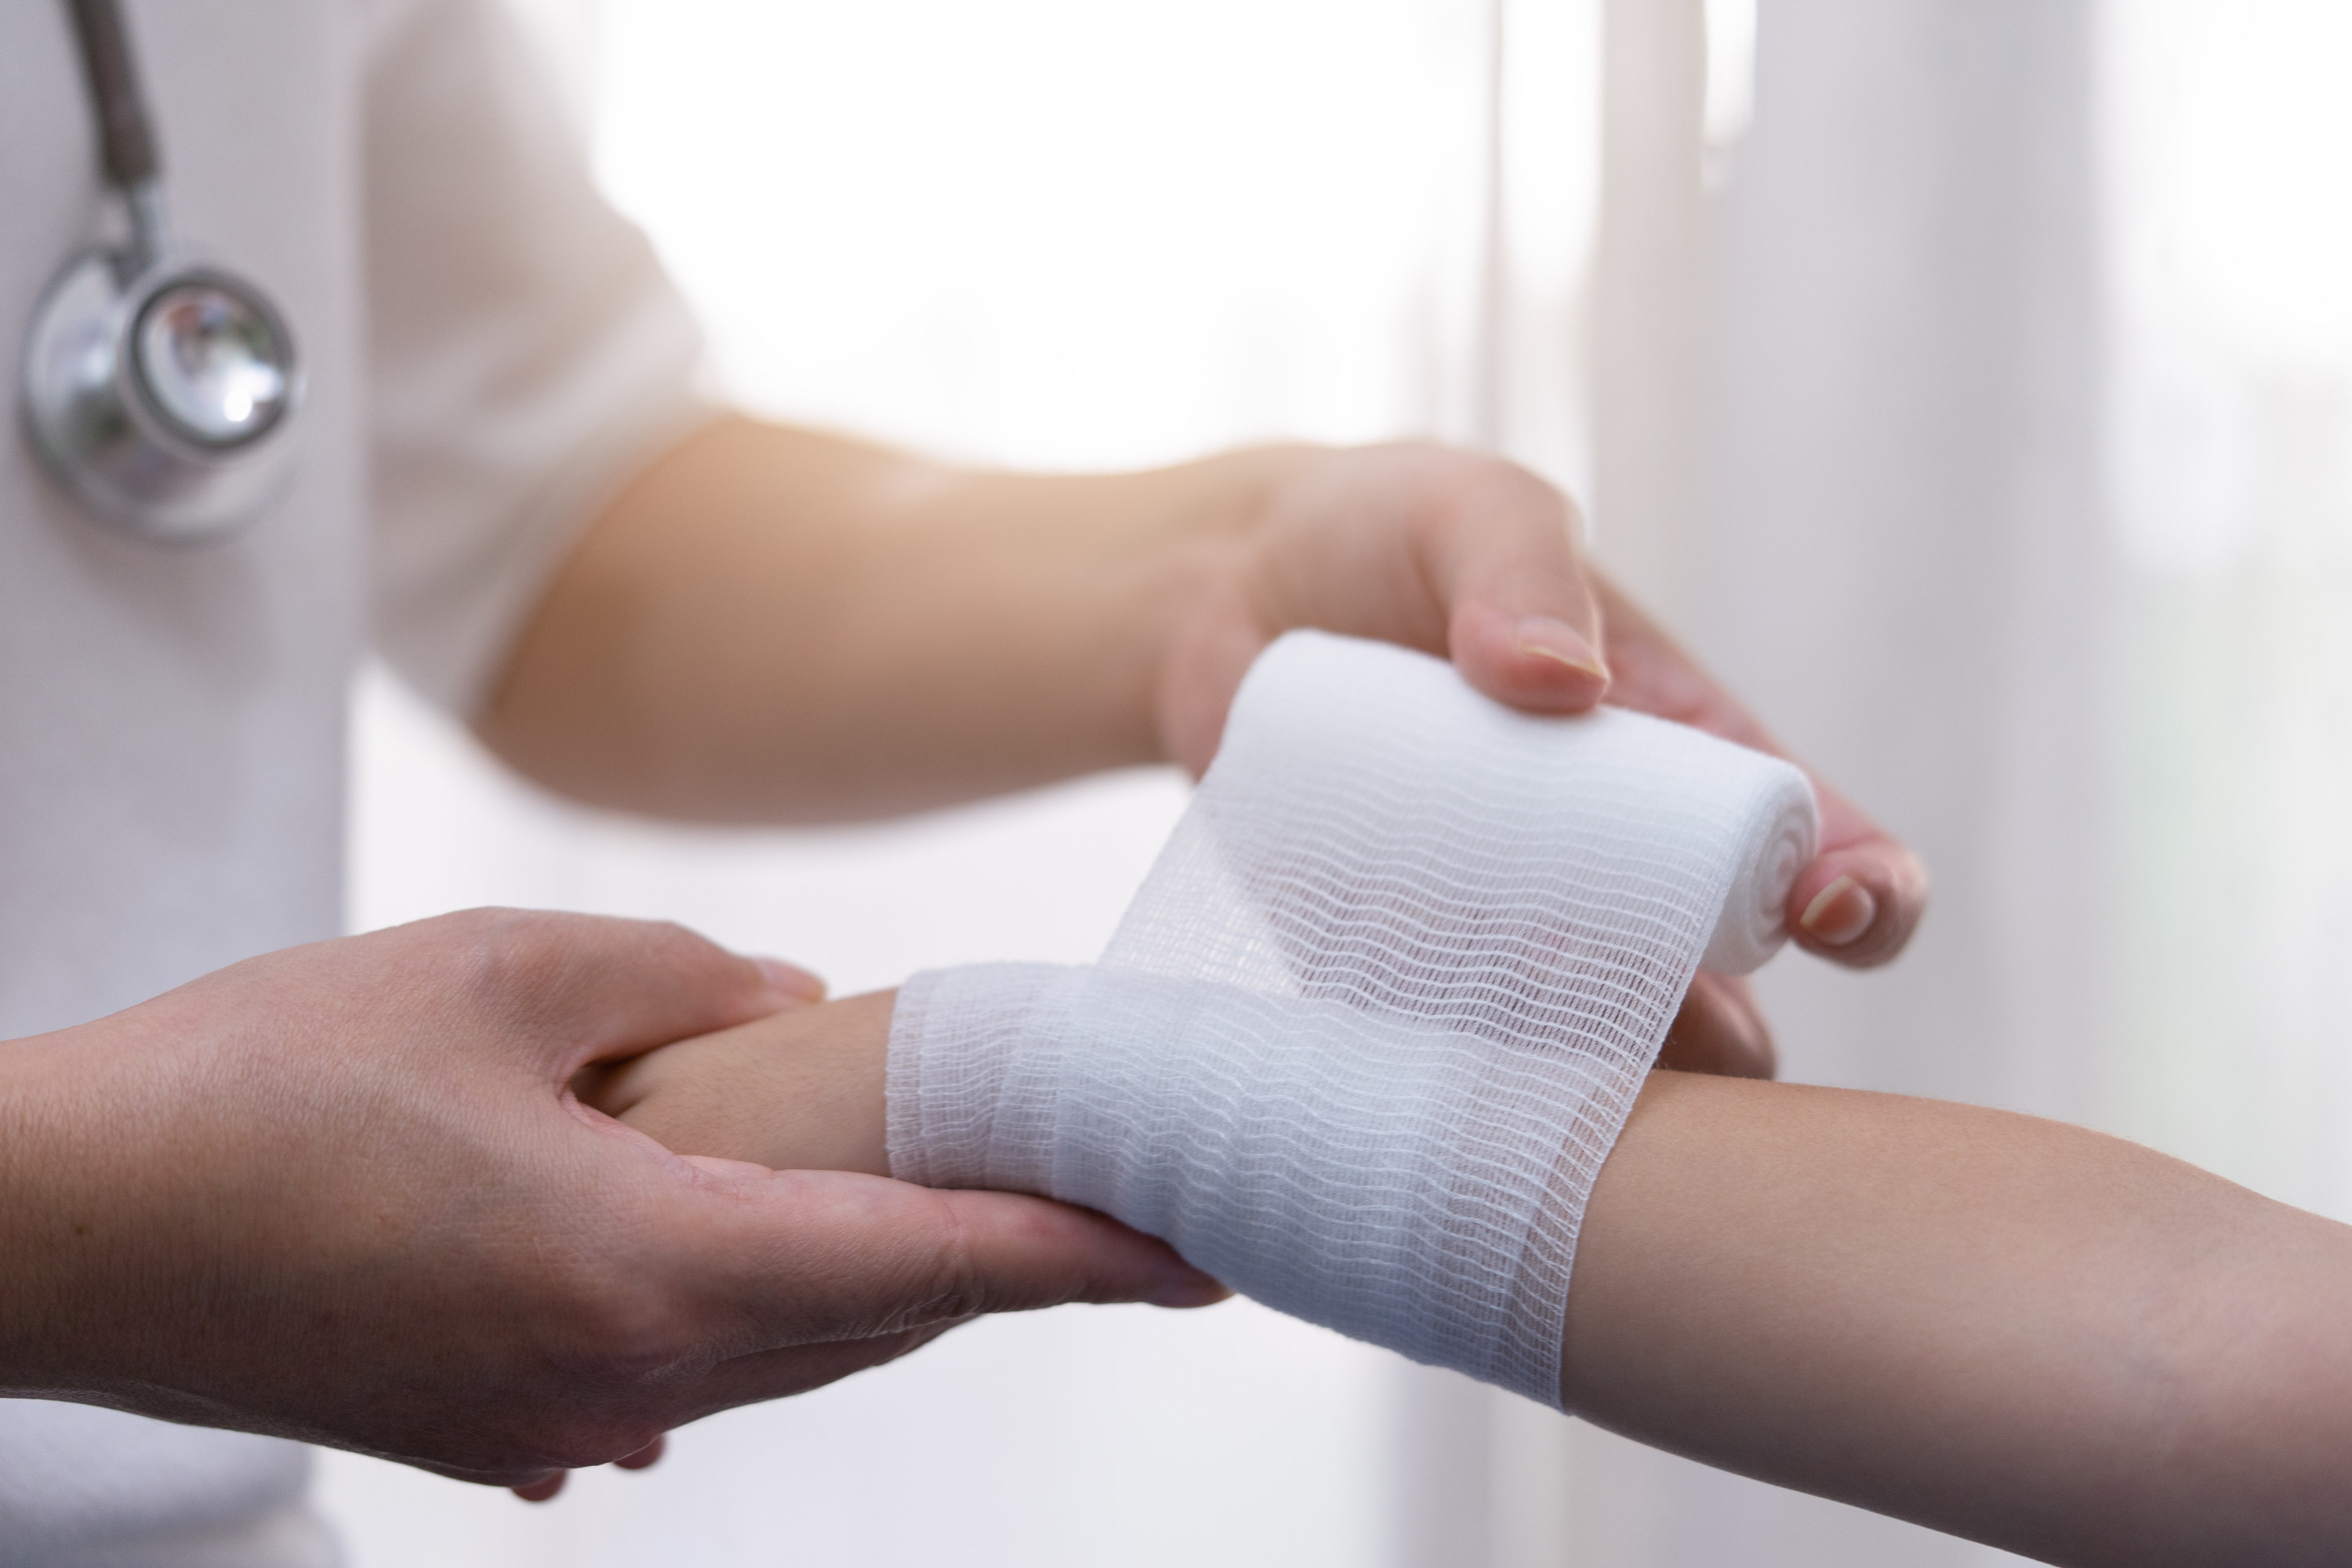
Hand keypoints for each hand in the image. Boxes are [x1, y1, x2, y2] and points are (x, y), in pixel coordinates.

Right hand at [0, 911, 1221, 1493]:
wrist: (51, 1228)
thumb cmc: (247, 1089)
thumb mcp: (491, 968)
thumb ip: (679, 980)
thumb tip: (802, 1011)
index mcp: (642, 1266)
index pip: (926, 1265)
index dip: (1076, 1256)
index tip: (1194, 1253)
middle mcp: (619, 1375)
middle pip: (871, 1322)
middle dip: (998, 1267)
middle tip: (1108, 1210)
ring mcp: (549, 1423)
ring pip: (782, 1357)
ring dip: (884, 1289)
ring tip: (968, 1222)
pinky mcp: (484, 1427)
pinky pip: (677, 1379)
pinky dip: (755, 1316)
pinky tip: (752, 1261)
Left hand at [1155, 443, 1929, 1076]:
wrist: (1230, 600)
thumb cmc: (1393, 537)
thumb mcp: (1471, 507)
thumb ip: (1520, 564)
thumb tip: (1560, 680)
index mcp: (1695, 768)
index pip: (1825, 857)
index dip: (1862, 900)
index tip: (1827, 911)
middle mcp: (1627, 884)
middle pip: (1728, 1013)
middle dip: (1715, 1044)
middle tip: (1641, 1005)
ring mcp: (1516, 950)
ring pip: (1590, 1074)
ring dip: (1571, 1079)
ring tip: (1509, 1028)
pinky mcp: (1399, 985)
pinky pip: (1447, 1068)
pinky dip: (1443, 1079)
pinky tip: (1406, 1050)